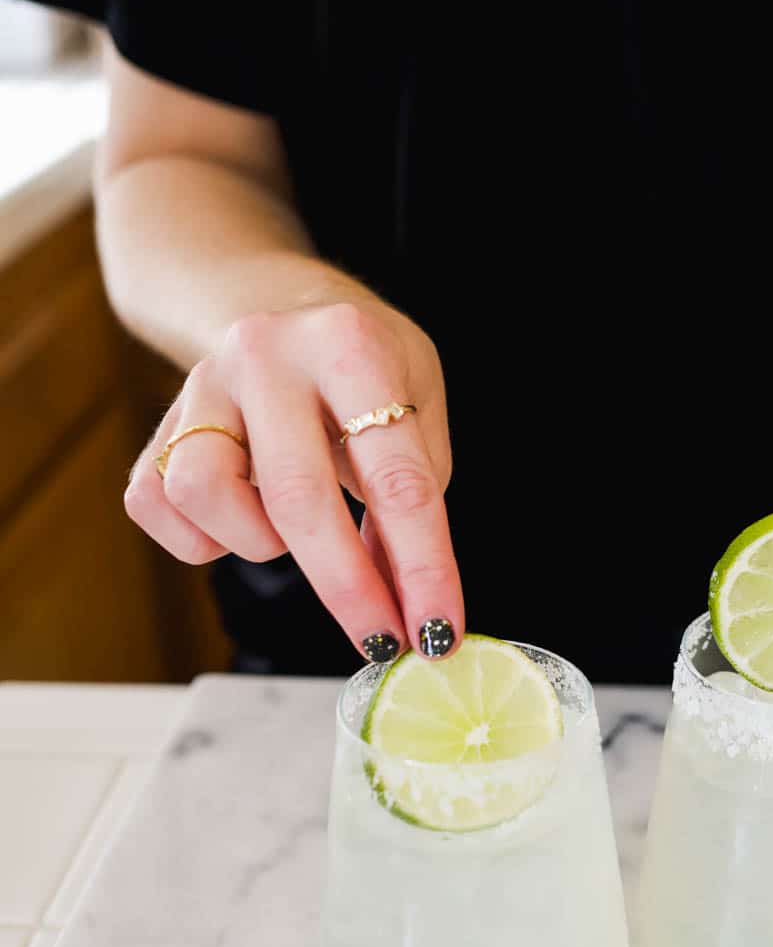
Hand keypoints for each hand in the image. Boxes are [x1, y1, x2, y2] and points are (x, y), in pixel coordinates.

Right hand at [125, 299, 462, 660]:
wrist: (286, 307)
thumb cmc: (366, 369)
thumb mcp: (418, 406)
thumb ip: (412, 497)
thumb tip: (402, 603)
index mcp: (348, 343)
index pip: (395, 477)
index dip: (422, 568)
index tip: (438, 632)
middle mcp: (266, 355)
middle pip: (299, 498)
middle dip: (348, 588)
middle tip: (382, 639)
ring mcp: (202, 385)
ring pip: (206, 496)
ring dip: (259, 540)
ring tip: (293, 524)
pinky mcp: (160, 420)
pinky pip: (159, 505)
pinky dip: (203, 537)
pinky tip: (243, 516)